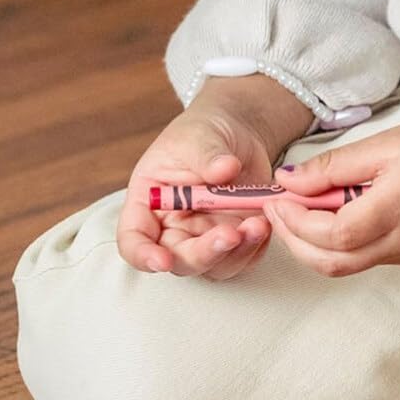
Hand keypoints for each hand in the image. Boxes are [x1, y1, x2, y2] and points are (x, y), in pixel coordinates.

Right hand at [117, 76, 312, 279]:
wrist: (237, 136)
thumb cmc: (204, 133)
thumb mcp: (199, 136)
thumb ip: (207, 155)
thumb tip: (224, 169)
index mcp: (149, 203)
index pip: (134, 239)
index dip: (143, 255)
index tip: (163, 260)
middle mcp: (174, 228)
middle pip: (182, 261)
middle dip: (206, 254)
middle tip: (231, 234)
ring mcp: (206, 239)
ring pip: (217, 267)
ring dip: (239, 252)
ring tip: (258, 224)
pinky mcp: (235, 242)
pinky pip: (245, 259)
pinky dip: (257, 247)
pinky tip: (266, 223)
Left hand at [263, 106, 399, 277]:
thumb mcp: (388, 142)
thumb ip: (336, 166)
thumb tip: (291, 181)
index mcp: (396, 210)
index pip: (329, 234)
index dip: (295, 220)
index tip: (277, 196)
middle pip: (332, 263)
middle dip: (296, 241)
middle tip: (280, 211)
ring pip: (349, 265)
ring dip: (318, 244)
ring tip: (306, 209)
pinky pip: (371, 257)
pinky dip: (345, 242)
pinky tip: (341, 213)